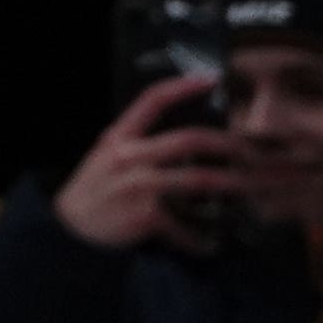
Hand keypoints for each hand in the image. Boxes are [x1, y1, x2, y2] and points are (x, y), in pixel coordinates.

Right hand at [53, 71, 246, 252]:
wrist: (71, 229)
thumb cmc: (95, 190)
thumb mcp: (106, 155)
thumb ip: (137, 144)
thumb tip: (185, 140)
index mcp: (119, 137)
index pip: (152, 100)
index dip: (183, 87)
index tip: (211, 79)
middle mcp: (129, 157)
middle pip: (188, 140)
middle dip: (227, 144)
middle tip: (250, 151)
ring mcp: (138, 186)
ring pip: (197, 179)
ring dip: (230, 184)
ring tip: (250, 188)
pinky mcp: (145, 216)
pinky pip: (185, 225)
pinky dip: (201, 237)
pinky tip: (211, 242)